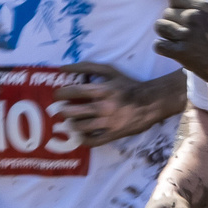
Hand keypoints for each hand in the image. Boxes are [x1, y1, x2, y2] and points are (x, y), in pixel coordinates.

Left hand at [51, 63, 179, 146]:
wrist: (151, 102)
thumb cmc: (127, 85)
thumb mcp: (109, 71)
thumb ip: (87, 67)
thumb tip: (63, 66)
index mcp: (103, 90)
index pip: (74, 91)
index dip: (60, 94)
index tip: (56, 96)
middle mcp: (104, 107)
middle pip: (73, 112)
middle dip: (62, 111)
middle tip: (61, 110)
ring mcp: (108, 123)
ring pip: (79, 127)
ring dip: (70, 125)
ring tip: (69, 121)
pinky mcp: (113, 134)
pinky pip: (92, 141)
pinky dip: (82, 139)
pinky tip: (78, 135)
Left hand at [151, 0, 207, 86]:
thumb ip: (202, 11)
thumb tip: (187, 8)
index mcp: (202, 7)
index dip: (175, 7)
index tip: (180, 16)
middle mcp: (192, 17)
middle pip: (166, 13)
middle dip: (171, 22)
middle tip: (181, 33)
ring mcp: (185, 35)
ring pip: (159, 27)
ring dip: (165, 34)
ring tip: (176, 41)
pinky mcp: (180, 52)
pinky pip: (158, 45)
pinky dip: (162, 48)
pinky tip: (172, 50)